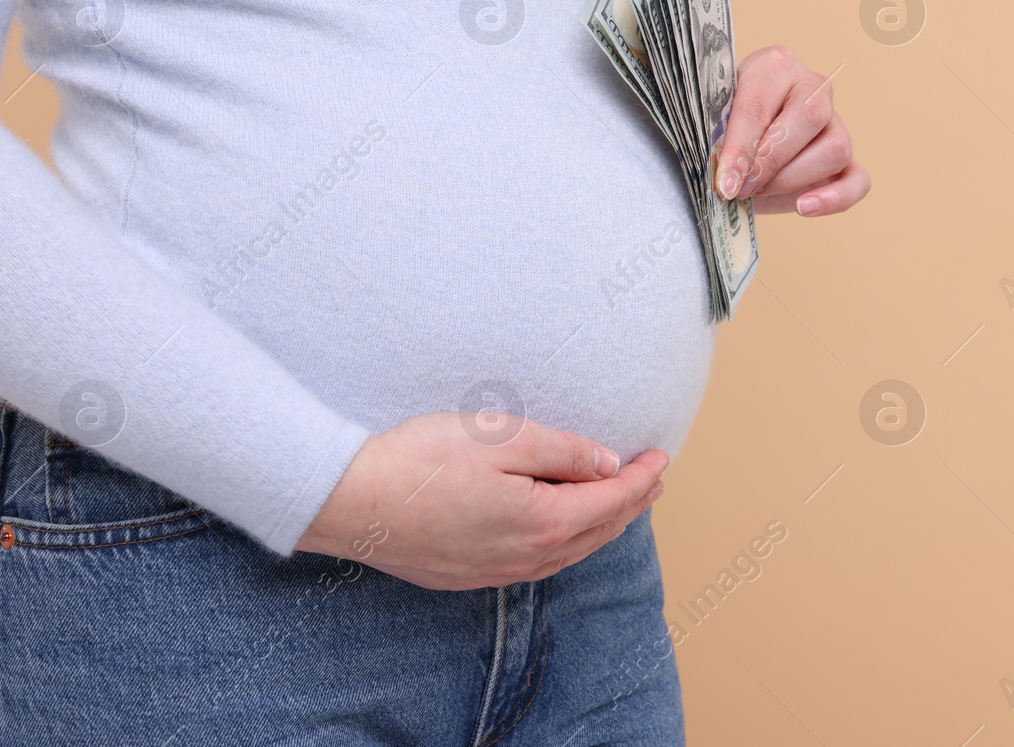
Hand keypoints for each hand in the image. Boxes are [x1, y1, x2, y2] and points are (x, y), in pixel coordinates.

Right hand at [295, 413, 666, 589]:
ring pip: (570, 551)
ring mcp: (497, 571)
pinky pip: (540, 561)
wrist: (351, 502)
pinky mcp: (471, 574)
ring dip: (601, 524)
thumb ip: (563, 452)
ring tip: (620, 501)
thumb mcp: (503, 439)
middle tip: (653, 478)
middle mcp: (527, 557)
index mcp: (542, 522)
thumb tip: (609, 465)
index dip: (642, 478)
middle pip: (597, 532)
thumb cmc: (421, 461)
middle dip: (631, 503)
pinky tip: (563, 528)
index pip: (611, 501)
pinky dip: (567, 540)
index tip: (661, 456)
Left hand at [714, 45, 869, 215]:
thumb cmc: (725, 123)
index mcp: (774, 66)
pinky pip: (858, 180)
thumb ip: (718, 137)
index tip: (725, 181)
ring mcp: (835, 123)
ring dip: (793, 179)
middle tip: (741, 187)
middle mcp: (812, 87)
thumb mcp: (713, 120)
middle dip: (771, 160)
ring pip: (835, 149)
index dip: (742, 147)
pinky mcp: (847, 159)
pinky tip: (804, 207)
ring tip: (758, 192)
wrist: (740, 138)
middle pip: (810, 117)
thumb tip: (724, 174)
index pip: (761, 104)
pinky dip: (835, 198)